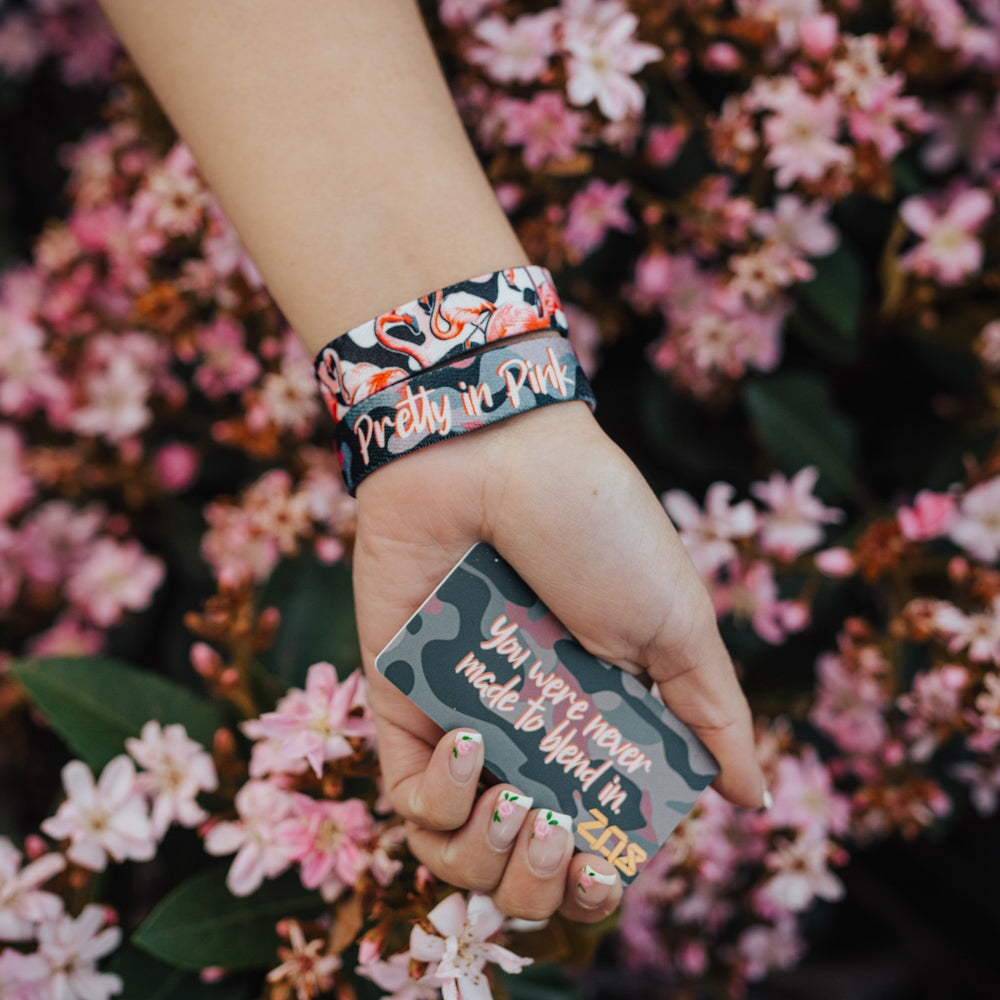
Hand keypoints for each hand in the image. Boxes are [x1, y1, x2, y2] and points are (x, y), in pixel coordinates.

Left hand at [352, 401, 764, 921]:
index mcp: (602, 722)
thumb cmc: (598, 533)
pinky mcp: (402, 704)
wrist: (495, 456)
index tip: (605, 867)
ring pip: (459, 851)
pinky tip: (469, 748)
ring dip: (487, 861)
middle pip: (525, 862)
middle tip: (559, 841)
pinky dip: (436, 801)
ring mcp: (465, 720)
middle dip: (541, 884)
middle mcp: (531, 732)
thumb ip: (711, 715)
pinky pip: (406, 798)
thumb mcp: (677, 624)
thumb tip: (751, 796)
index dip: (601, 874)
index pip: (599, 832)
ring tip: (518, 810)